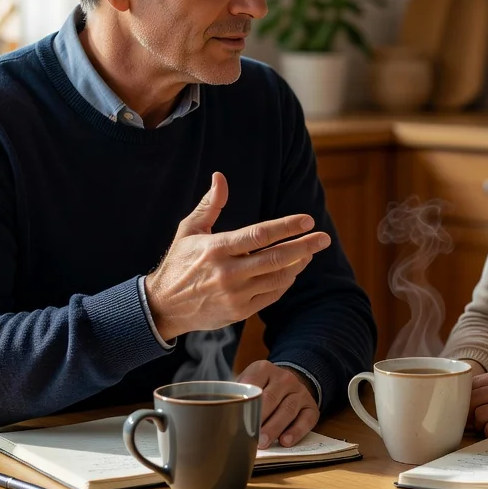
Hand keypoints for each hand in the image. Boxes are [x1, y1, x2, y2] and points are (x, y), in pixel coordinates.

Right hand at [144, 172, 330, 340]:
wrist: (163, 307)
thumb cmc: (179, 262)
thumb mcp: (189, 230)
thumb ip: (210, 205)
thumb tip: (220, 177)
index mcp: (217, 248)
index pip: (260, 235)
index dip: (287, 226)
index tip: (307, 220)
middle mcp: (228, 272)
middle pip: (276, 258)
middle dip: (304, 246)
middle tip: (324, 238)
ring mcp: (235, 294)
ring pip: (277, 278)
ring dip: (297, 265)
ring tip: (309, 253)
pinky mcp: (239, 311)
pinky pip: (271, 295)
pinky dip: (285, 282)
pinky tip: (291, 271)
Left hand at [237, 360, 318, 448]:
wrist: (292, 383)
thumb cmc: (263, 387)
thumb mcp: (250, 381)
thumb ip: (237, 392)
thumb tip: (221, 408)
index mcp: (264, 369)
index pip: (254, 383)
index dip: (246, 401)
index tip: (238, 416)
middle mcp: (284, 378)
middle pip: (271, 399)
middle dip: (260, 418)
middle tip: (250, 435)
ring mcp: (300, 392)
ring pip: (288, 410)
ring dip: (274, 428)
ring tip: (263, 442)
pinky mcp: (311, 407)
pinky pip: (306, 420)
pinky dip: (296, 432)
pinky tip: (285, 441)